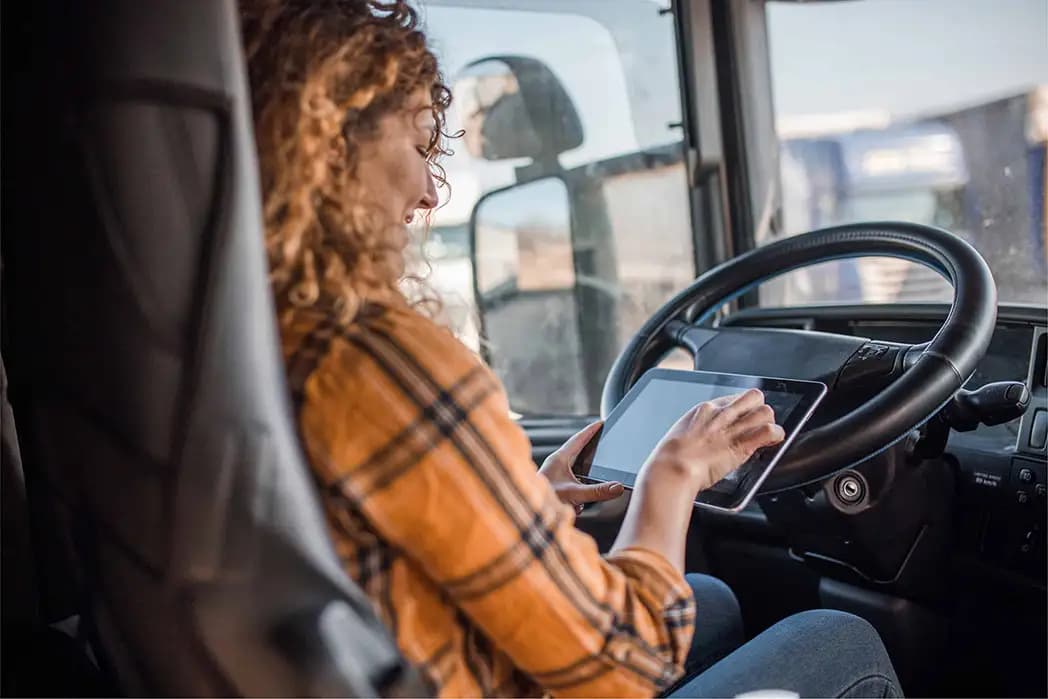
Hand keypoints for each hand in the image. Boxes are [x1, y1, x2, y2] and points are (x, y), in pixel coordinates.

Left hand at [538, 421, 624, 513]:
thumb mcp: (574, 494)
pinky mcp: (554, 488)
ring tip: (590, 483)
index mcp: (559, 459)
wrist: (528, 512)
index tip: (601, 423)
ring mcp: (554, 476)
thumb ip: (597, 491)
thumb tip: (617, 487)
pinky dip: (577, 495)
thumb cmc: (542, 499)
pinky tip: (577, 504)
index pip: (578, 439)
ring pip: (575, 472)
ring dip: (583, 480)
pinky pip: (571, 486)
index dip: (591, 431)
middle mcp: (556, 465)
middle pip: (577, 453)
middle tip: (601, 444)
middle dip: (590, 451)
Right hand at [642, 389, 784, 492]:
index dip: (743, 408)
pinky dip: (776, 436)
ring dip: (770, 423)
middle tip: (758, 424)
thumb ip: (698, 431)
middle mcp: (722, 415)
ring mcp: (733, 429)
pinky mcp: (742, 446)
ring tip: (767, 434)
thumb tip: (702, 437)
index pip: (734, 397)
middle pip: (754, 397)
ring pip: (765, 411)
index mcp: (705, 409)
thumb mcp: (683, 434)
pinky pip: (770, 432)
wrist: (672, 468)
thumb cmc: (670, 457)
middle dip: (759, 410)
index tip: (743, 418)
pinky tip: (773, 441)